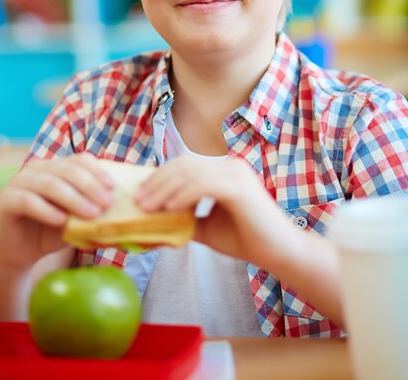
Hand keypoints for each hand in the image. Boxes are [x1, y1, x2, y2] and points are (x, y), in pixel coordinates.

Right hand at [0, 153, 114, 269]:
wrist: (19, 251)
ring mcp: (20, 182)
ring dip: (74, 198)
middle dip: (90, 186)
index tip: (114, 187)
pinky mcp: (5, 201)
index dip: (98, 171)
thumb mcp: (75, 218)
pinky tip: (62, 221)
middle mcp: (38, 169)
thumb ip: (91, 208)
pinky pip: (28, 201)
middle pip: (67, 170)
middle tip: (108, 203)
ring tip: (92, 214)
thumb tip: (123, 208)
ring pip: (50, 184)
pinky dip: (47, 210)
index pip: (80, 160)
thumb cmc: (51, 230)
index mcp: (57, 167)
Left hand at [135, 155, 290, 265]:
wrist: (279, 252)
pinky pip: (204, 185)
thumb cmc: (246, 239)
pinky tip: (169, 208)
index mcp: (222, 171)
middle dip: (156, 182)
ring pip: (191, 173)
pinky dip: (183, 195)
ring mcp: (235, 174)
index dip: (159, 176)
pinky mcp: (239, 188)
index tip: (139, 193)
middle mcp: (229, 166)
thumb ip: (184, 220)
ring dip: (164, 189)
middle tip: (137, 200)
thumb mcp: (206, 227)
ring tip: (147, 206)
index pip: (184, 165)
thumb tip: (152, 224)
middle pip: (183, 165)